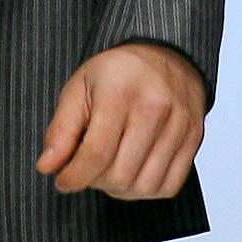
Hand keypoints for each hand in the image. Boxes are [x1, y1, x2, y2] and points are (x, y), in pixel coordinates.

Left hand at [36, 43, 205, 199]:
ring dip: (120, 189)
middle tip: (87, 169)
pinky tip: (133, 172)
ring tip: (109, 171)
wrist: (163, 51)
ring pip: (145, 186)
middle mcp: (156, 108)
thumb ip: (61, 130)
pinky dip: (147, 189)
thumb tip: (47, 166)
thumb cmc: (117, 72)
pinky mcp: (195, 138)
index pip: (96, 153)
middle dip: (95, 182)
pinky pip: (169, 185)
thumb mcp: (79, 88)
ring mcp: (180, 124)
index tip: (63, 181)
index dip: (74, 177)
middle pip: (121, 175)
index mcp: (121, 92)